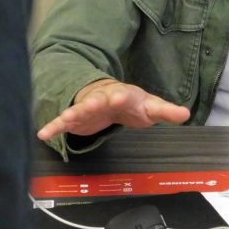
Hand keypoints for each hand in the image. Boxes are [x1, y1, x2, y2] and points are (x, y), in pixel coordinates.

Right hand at [36, 78, 190, 141]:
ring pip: (78, 110)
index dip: (123, 95)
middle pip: (98, 100)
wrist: (109, 95)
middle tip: (92, 105)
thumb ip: (166, 111)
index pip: (123, 94)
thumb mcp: (150, 106)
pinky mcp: (75, 118)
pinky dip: (53, 127)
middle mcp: (102, 98)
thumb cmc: (132, 102)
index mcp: (122, 94)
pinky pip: (62, 122)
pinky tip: (42, 134)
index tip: (121, 96)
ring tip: (64, 119)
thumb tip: (185, 114)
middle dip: (95, 102)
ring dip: (72, 114)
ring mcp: (86, 107)